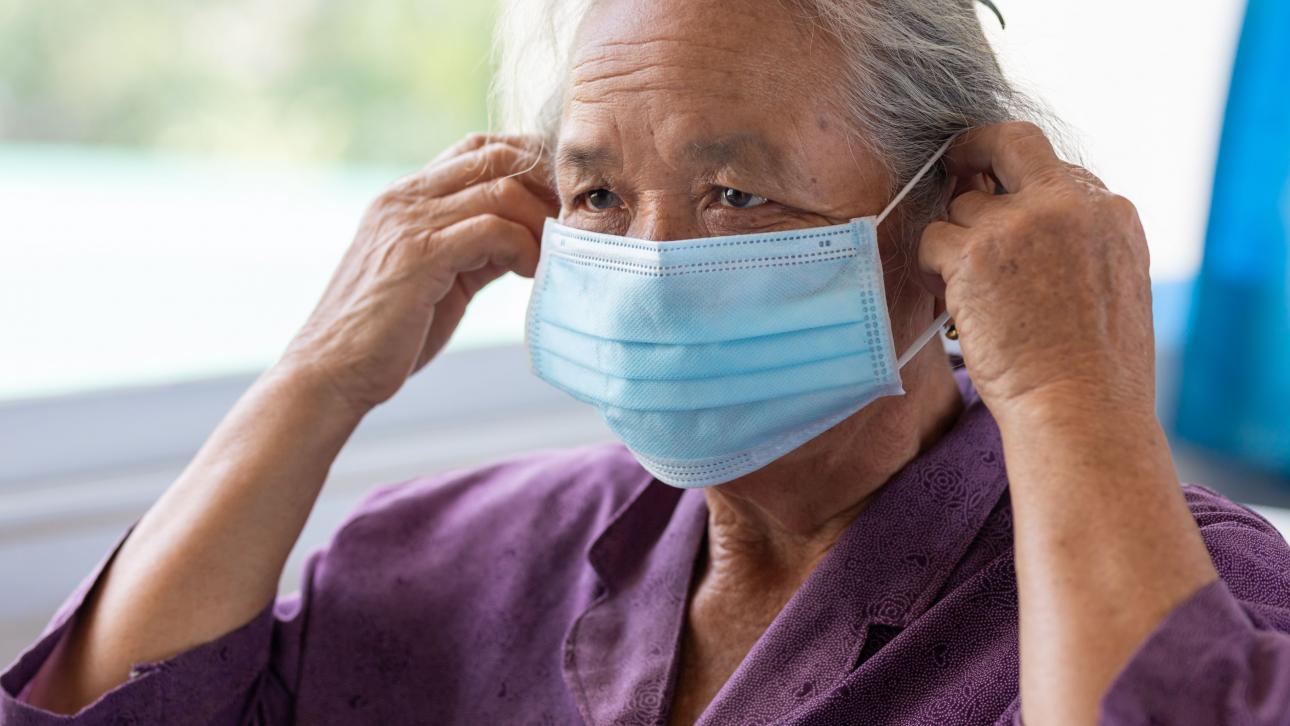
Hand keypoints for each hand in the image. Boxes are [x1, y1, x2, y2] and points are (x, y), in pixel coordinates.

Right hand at [279, 133, 557, 414]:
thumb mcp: (439, 277)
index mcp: (405, 197)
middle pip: (495, 153)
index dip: (527, 165)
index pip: (478, 147)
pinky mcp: (419, 254)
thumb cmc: (386, 335)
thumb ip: (476, 248)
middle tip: (568, 224)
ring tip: (551, 256)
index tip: (557, 203)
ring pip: (501, 187)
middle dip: (543, 184)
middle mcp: (405, 197)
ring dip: (539, 220)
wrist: (331, 373)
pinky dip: (524, 247)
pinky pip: (493, 228)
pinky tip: (531, 273)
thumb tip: (527, 235)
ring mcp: (410, 222)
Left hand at [918, 122, 1155, 421]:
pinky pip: (932, 239)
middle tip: (952, 165)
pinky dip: (933, 268)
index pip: (1055, 169)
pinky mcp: (974, 251)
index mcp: (1110, 213)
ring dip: (955, 244)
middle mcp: (1068, 204)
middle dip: (973, 148)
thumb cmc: (1096, 372)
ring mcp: (1019, 223)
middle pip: (1009, 142)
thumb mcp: (1113, 287)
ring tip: (969, 292)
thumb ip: (1079, 242)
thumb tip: (1025, 222)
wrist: (1082, 409)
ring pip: (961, 206)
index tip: (1000, 193)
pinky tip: (952, 301)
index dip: (1020, 184)